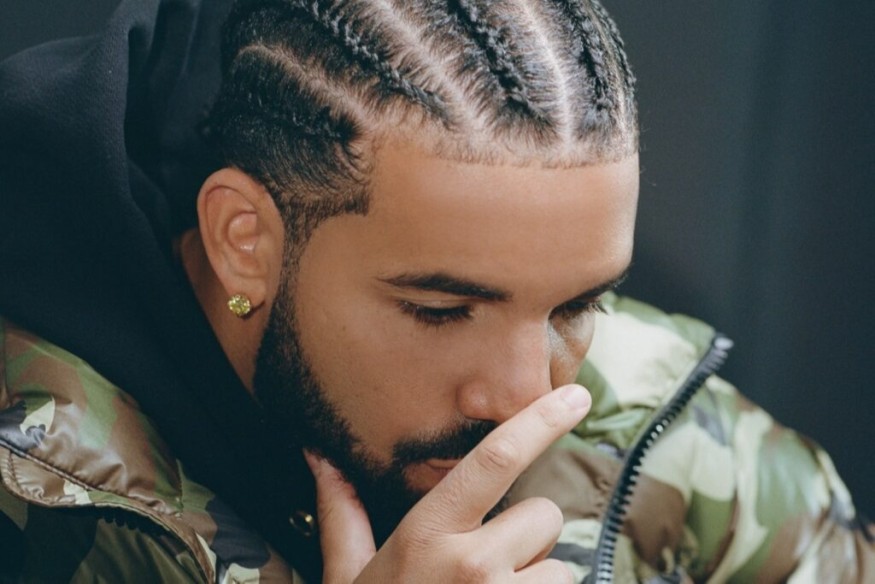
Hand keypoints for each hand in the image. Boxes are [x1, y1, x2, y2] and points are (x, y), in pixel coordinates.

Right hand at [306, 383, 590, 583]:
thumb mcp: (346, 577)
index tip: (575, 396)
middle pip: (543, 518)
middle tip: (484, 576)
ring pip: (560, 570)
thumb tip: (318, 455)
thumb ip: (341, 512)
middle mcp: (473, 564)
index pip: (493, 461)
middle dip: (525, 541)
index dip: (539, 421)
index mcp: (428, 535)